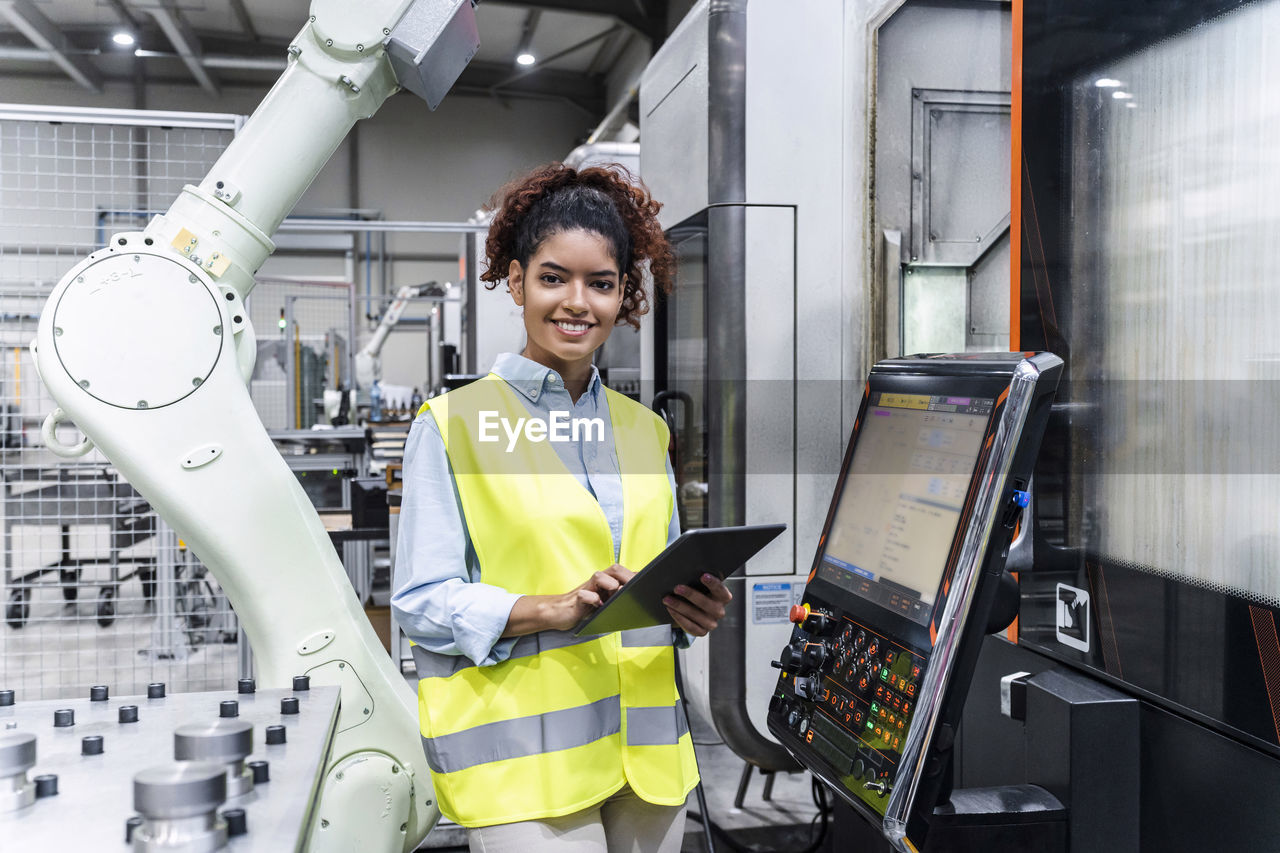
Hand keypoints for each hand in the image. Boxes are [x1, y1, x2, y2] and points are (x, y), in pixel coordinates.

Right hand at [504, 564, 634, 634]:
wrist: (559, 613)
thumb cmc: (584, 608)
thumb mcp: (604, 602)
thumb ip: (617, 596)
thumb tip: (638, 594)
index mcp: (606, 581)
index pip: (623, 571)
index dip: (635, 574)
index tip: (648, 582)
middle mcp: (597, 581)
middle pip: (614, 569)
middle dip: (627, 577)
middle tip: (635, 589)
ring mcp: (586, 588)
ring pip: (600, 576)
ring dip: (610, 585)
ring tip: (615, 596)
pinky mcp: (576, 598)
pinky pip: (585, 595)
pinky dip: (592, 599)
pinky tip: (597, 606)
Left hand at [663, 573, 731, 636]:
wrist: (696, 609)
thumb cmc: (700, 592)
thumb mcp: (702, 586)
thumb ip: (698, 581)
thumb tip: (685, 572)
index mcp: (723, 597)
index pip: (721, 590)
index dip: (713, 583)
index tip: (703, 576)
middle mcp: (719, 611)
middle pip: (706, 604)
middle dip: (690, 595)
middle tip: (677, 588)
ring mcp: (711, 623)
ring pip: (696, 615)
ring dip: (680, 606)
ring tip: (667, 599)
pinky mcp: (702, 631)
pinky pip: (690, 626)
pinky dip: (679, 617)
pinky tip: (671, 609)